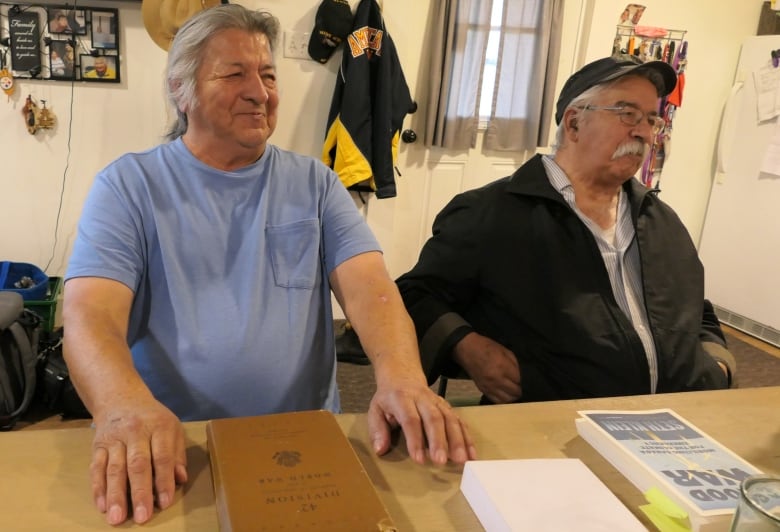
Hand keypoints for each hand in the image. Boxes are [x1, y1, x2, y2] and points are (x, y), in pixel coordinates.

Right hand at [90, 399, 187, 524]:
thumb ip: (177, 454)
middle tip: (142, 517)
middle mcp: (135, 432)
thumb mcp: (173, 428)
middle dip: (140, 492)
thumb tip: (181, 479)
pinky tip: (102, 506)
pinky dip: (98, 488)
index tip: (165, 503)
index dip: (164, 480)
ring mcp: (114, 439)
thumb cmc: (153, 419)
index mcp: (159, 427)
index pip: (163, 457)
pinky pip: (96, 468)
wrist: (121, 398)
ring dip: (115, 495)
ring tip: (117, 518)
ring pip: (114, 469)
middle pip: (138, 465)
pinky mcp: (97, 446)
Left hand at [367, 374, 476, 465]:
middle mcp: (422, 398)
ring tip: (461, 460)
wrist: (402, 375)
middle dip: (439, 441)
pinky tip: (471, 454)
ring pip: (450, 419)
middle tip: (441, 461)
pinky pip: (459, 420)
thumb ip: (377, 429)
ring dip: (457, 440)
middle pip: (434, 418)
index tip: (419, 459)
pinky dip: (467, 437)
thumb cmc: (388, 398)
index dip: (415, 439)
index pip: (411, 419)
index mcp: (402, 398)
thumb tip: (380, 450)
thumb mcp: (375, 410)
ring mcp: (437, 401)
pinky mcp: (447, 406)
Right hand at [453, 332, 520, 403]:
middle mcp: (496, 379)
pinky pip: (497, 401)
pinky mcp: (483, 390)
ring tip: (515, 390)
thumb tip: (524, 376)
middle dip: (521, 389)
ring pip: (507, 400)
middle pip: (515, 392)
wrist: (467, 349)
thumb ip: (515, 365)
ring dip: (514, 396)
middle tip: (523, 385)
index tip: (528, 379)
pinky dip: (504, 400)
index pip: (520, 381)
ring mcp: (489, 387)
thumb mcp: (505, 351)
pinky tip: (506, 394)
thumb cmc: (487, 347)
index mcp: (503, 367)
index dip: (526, 381)